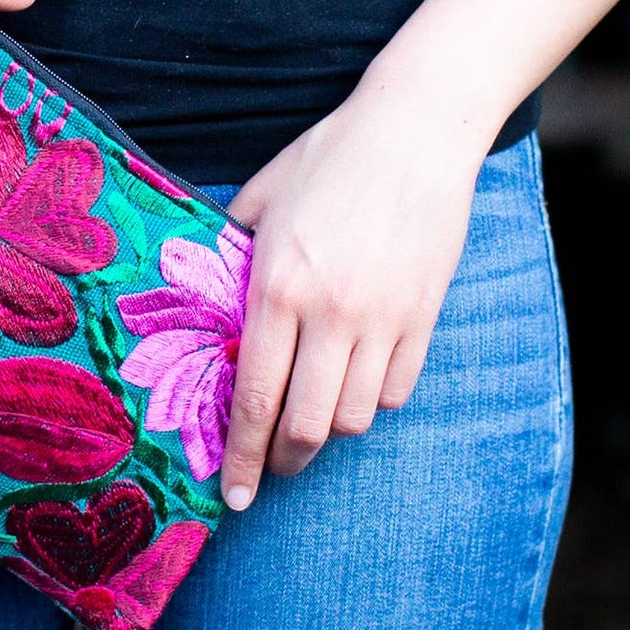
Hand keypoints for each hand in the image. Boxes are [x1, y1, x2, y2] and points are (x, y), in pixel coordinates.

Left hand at [218, 94, 487, 509]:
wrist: (414, 132)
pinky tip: (355, 384)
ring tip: (310, 422)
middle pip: (305, 427)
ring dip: (328, 432)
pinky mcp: (424, 316)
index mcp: (277, 288)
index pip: (253, 397)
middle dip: (282, 461)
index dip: (240, 458)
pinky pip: (396, 390)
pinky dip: (372, 402)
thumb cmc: (327, 159)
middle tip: (270, 465)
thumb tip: (205, 302)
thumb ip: (230, 257)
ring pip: (354, 418)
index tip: (233, 497)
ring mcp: (383, 319)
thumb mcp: (260, 200)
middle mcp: (329, 314)